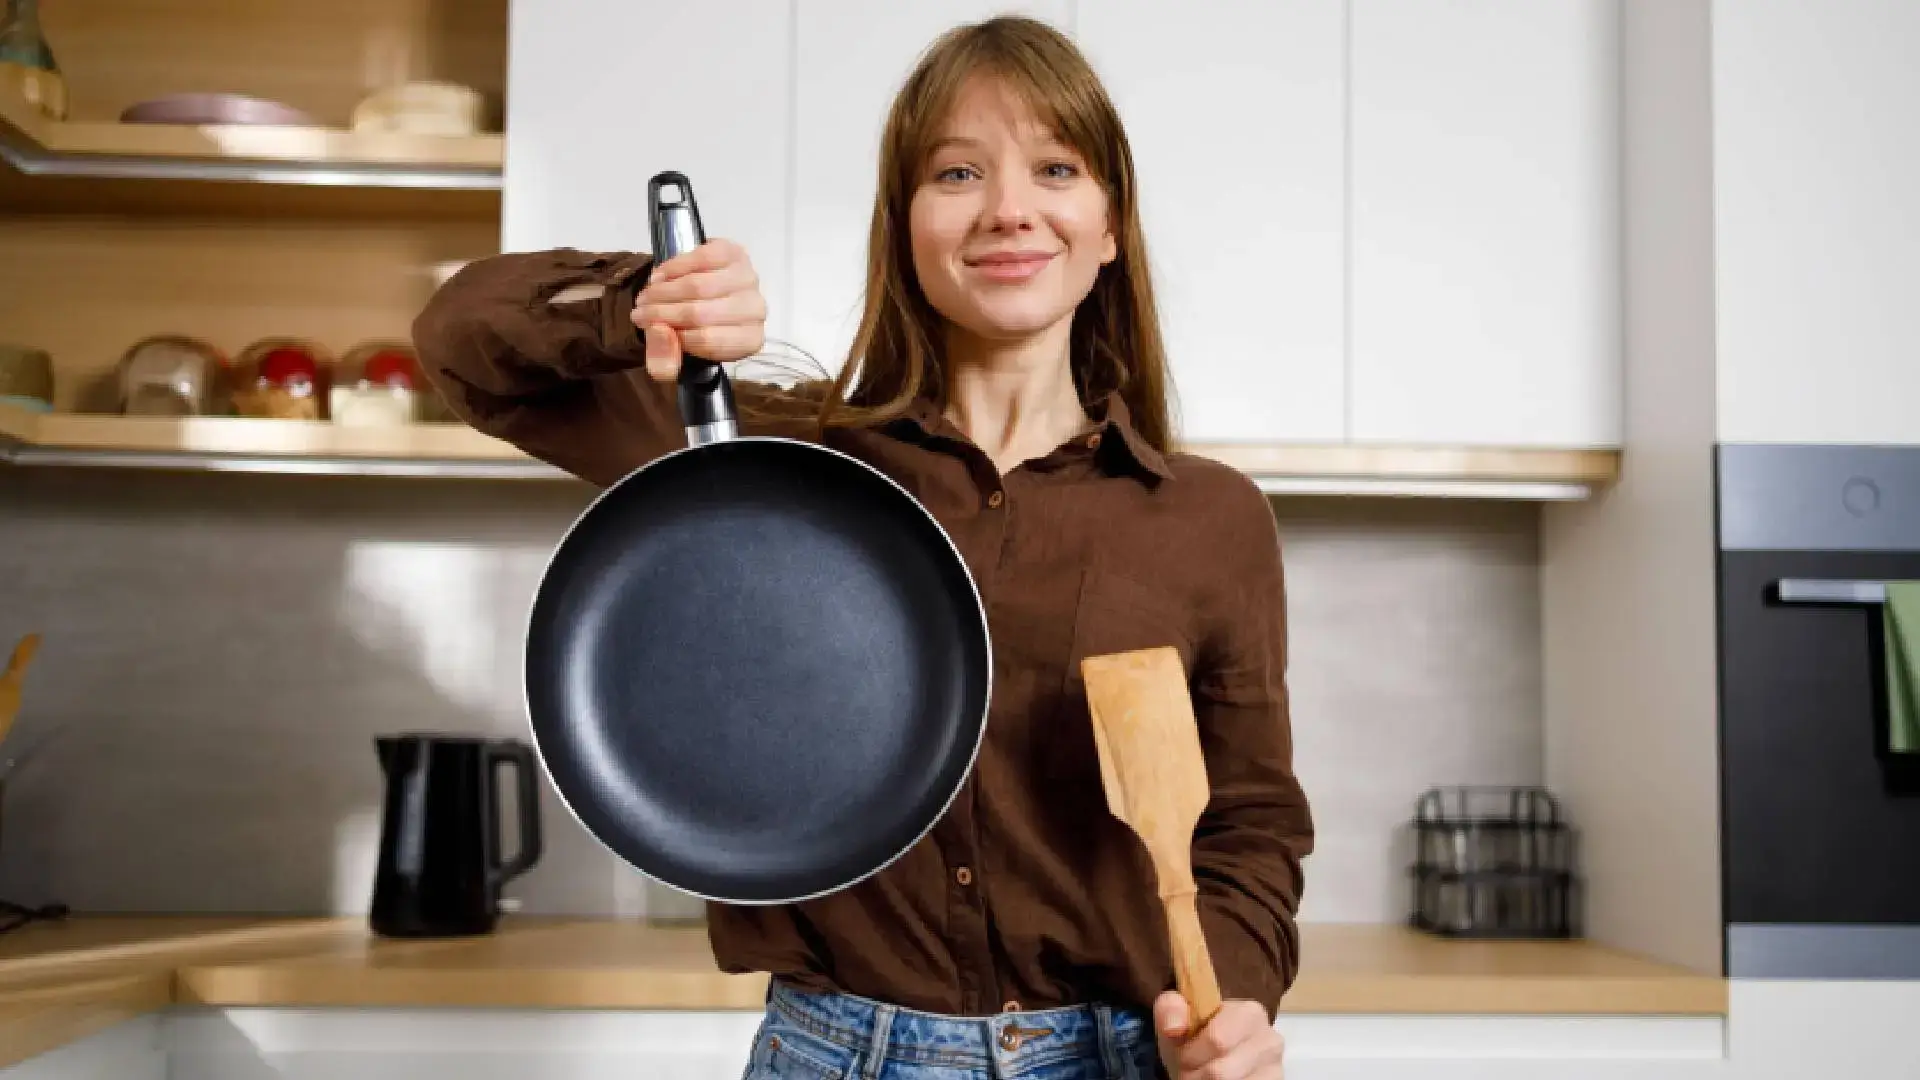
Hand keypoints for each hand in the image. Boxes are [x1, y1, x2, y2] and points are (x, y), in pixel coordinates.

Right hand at [630, 237, 767, 378]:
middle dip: (660, 312)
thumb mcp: (676, 350)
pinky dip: (673, 268)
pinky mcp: (735, 252)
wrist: (700, 291)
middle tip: (639, 312)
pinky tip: (660, 277)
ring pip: (698, 285)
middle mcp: (756, 310)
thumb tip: (660, 345)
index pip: (707, 340)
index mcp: (748, 340)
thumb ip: (665, 359)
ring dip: (663, 291)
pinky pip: (700, 258)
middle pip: (700, 313)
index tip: (647, 329)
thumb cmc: (692, 325)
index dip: (671, 335)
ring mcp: (748, 279)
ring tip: (646, 297)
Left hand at [1154, 994, 1284, 1079]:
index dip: (1191, 1054)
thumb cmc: (1193, 1039)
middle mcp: (1270, 1040)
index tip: (1182, 1056)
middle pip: (1221, 1071)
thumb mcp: (1177, 1019)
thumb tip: (1174, 1027)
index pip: (1217, 1040)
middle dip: (1196, 1076)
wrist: (1208, 1060)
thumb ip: (1171, 1010)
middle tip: (1188, 1073)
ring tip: (1201, 1078)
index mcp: (1249, 1013)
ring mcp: (1275, 1068)